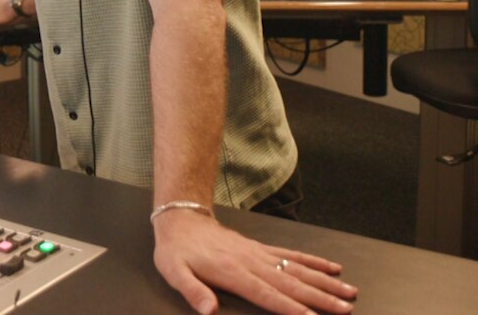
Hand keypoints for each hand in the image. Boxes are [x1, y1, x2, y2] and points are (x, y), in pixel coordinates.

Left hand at [152, 210, 356, 314]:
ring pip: (298, 269)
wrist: (181, 219)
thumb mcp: (174, 272)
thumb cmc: (176, 251)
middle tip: (347, 310)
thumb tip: (208, 311)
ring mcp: (259, 254)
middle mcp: (251, 263)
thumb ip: (193, 291)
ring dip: (324, 282)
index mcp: (233, 273)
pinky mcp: (261, 248)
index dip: (290, 308)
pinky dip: (314, 261)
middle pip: (291, 283)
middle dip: (320, 299)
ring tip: (349, 293)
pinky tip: (333, 268)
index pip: (267, 295)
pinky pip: (291, 254)